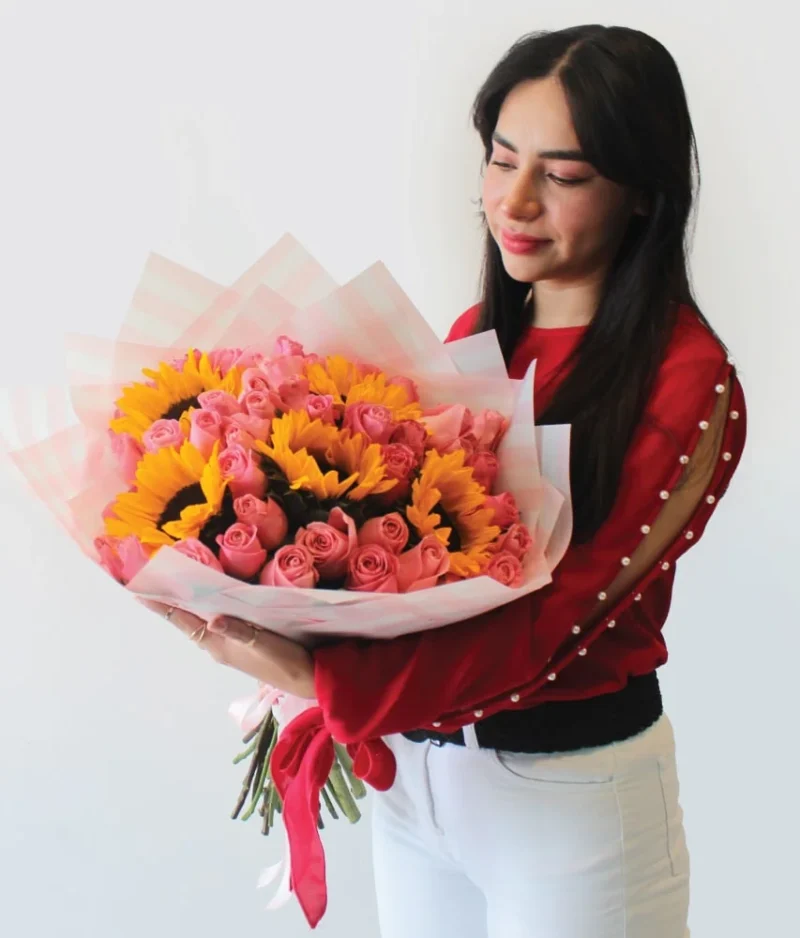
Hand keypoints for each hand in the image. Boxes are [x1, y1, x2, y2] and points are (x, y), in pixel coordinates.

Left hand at [137, 599, 315, 698]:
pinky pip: (217, 622)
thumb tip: (212, 618)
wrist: (310, 681)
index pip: (183, 620)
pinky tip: (212, 598)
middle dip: (170, 601)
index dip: (161, 605)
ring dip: (187, 605)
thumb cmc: (288, 662)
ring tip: (174, 585)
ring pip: (200, 621)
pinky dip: (207, 608)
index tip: (138, 591)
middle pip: (187, 619)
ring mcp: (230, 646)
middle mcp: (219, 645)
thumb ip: (240, 631)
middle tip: (153, 580)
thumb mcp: (265, 645)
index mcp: (218, 644)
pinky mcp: (244, 644)